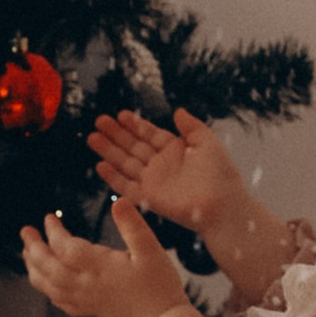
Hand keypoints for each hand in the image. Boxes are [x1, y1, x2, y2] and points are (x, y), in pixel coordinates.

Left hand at [20, 197, 188, 316]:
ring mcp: (88, 300)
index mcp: (100, 267)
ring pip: (50, 287)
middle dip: (34, 249)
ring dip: (35, 270)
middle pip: (50, 268)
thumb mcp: (152, 250)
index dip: (54, 232)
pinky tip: (47, 285)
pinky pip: (62, 303)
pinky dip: (49, 291)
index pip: (66, 248)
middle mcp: (88, 285)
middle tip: (25, 232)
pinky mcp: (92, 311)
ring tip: (27, 255)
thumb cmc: (160, 287)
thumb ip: (133, 225)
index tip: (49, 218)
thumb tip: (118, 202)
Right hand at [88, 105, 239, 242]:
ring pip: (126, 163)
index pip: (150, 134)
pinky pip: (126, 187)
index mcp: (175, 150)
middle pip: (133, 147)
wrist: (223, 205)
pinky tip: (100, 165)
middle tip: (99, 121)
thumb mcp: (208, 143)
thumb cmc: (221, 175)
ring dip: (109, 151)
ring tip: (92, 137)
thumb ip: (192, 126)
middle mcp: (161, 165)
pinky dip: (113, 177)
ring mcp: (154, 182)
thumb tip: (178, 111)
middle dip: (116, 135)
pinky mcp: (149, 198)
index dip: (135, 125)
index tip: (120, 114)